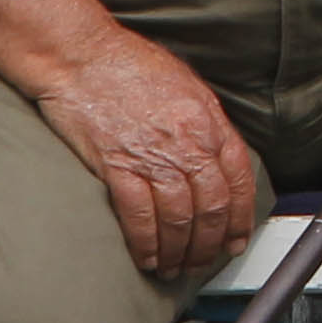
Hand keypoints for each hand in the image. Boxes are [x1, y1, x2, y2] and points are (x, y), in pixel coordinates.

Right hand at [30, 29, 256, 280]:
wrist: (80, 54)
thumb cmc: (129, 65)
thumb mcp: (185, 86)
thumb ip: (204, 124)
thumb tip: (215, 160)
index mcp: (209, 121)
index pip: (239, 179)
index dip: (241, 218)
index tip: (236, 240)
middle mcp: (188, 141)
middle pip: (211, 207)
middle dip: (209, 244)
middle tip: (202, 263)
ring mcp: (153, 155)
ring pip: (179, 219)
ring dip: (178, 251)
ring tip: (173, 267)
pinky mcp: (117, 165)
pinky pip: (139, 216)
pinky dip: (146, 243)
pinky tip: (146, 257)